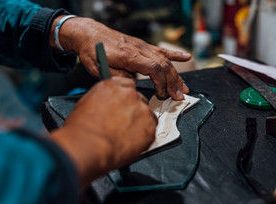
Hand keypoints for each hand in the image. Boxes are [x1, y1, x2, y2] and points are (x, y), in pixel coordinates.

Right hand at [49, 77, 156, 188]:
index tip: (122, 105)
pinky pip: (151, 130)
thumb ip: (102, 100)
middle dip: (132, 111)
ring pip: (147, 114)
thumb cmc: (82, 130)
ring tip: (125, 135)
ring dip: (139, 123)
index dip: (124, 98)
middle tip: (123, 123)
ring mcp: (142, 110)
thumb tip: (106, 106)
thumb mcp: (86, 104)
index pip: (126, 85)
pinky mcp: (150, 126)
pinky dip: (144, 136)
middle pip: (138, 99)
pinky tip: (131, 142)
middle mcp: (129, 94)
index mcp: (112, 86)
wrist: (88, 146)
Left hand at [50, 16, 190, 99]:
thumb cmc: (93, 52)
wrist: (90, 35)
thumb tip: (134, 86)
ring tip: (184, 87)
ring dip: (176, 75)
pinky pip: (161, 50)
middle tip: (179, 96)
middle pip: (163, 65)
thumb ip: (119, 78)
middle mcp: (139, 49)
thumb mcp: (101, 69)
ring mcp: (142, 46)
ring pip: (165, 60)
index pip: (154, 68)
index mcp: (129, 55)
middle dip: (173, 82)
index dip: (161, 83)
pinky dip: (175, 55)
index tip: (161, 95)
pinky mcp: (142, 46)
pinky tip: (186, 57)